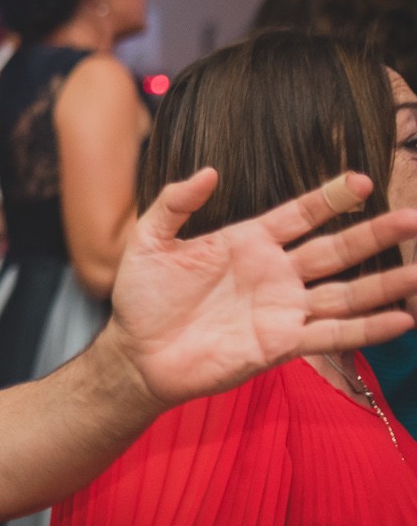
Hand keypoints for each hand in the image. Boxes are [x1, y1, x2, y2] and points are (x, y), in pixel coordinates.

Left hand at [105, 170, 416, 408]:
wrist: (136, 353)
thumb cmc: (142, 297)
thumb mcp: (149, 241)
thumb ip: (174, 204)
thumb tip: (209, 171)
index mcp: (247, 242)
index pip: (299, 215)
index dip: (329, 199)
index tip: (360, 181)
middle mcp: (274, 273)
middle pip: (336, 250)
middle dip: (375, 234)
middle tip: (414, 217)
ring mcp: (282, 309)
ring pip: (346, 293)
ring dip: (385, 283)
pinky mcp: (281, 344)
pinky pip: (333, 334)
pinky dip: (368, 329)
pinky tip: (403, 319)